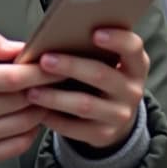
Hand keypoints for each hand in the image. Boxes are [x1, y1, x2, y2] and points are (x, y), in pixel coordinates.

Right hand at [0, 32, 47, 166]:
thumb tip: (18, 47)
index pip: (15, 77)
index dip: (41, 71)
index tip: (55, 65)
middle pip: (24, 99)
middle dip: (45, 88)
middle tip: (55, 79)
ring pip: (26, 122)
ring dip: (41, 108)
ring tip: (41, 96)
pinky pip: (18, 145)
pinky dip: (31, 131)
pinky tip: (27, 118)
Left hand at [27, 28, 147, 149]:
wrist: (113, 118)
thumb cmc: (100, 78)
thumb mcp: (106, 63)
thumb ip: (90, 48)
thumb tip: (54, 35)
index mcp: (135, 65)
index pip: (133, 48)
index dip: (117, 39)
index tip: (94, 32)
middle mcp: (132, 90)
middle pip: (101, 75)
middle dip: (71, 66)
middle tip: (44, 60)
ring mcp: (119, 115)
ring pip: (85, 104)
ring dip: (55, 97)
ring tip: (31, 90)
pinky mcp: (103, 135)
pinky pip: (75, 128)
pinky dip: (54, 119)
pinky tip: (37, 111)